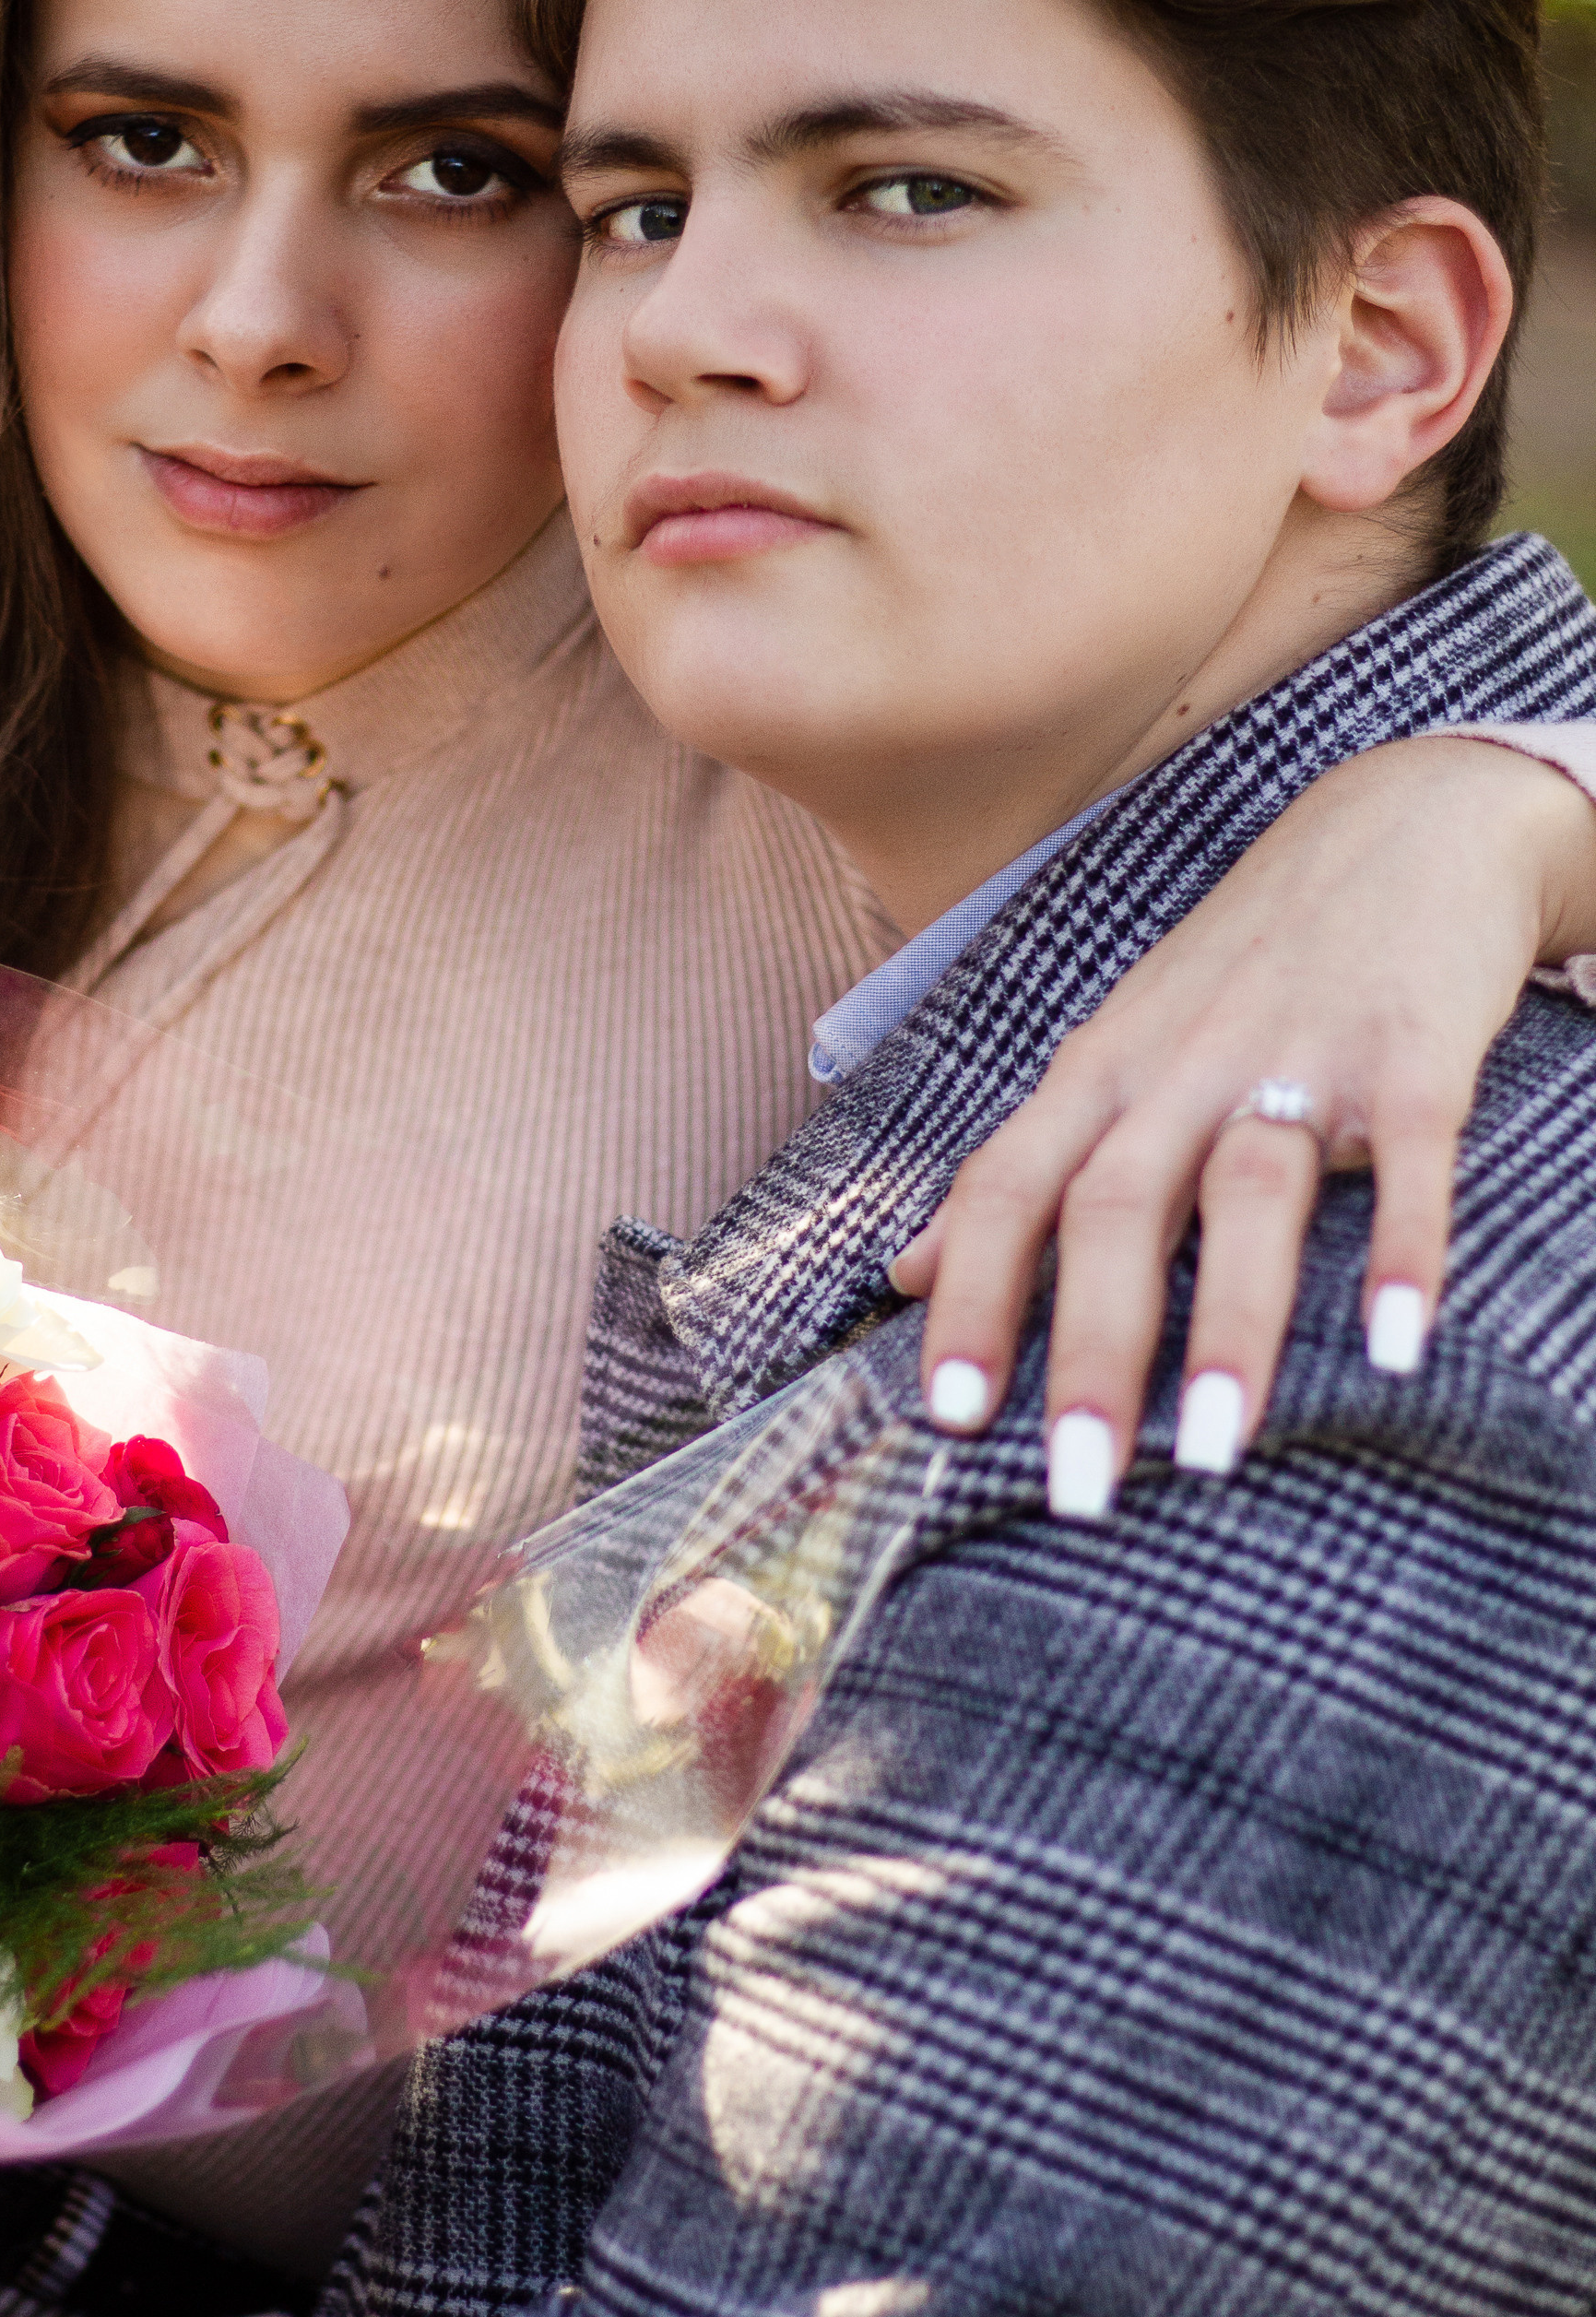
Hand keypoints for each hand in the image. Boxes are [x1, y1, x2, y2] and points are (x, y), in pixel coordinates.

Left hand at [891, 734, 1595, 1512]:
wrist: (1399, 827)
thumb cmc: (1239, 969)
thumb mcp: (1108, 1058)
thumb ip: (1016, 1171)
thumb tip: (903, 1272)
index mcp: (1097, 1076)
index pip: (1007, 1191)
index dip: (973, 1299)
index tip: (950, 1419)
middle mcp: (1178, 1066)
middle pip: (1113, 1210)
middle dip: (1091, 1353)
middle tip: (1076, 1488)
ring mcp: (1297, 1055)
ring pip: (1246, 1195)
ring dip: (1231, 1326)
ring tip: (1215, 1450)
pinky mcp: (1413, 1053)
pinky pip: (1409, 1161)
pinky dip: (1403, 1251)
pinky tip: (1395, 1345)